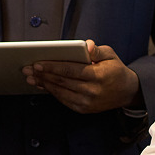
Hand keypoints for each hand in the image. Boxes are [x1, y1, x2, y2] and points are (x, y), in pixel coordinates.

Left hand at [23, 39, 140, 113]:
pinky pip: (64, 100)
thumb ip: (97, 49)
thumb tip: (86, 45)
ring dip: (44, 84)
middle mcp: (92, 91)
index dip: (52, 67)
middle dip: (43, 75)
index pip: (71, 70)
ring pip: (60, 92)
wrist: (127, 92)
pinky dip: (52, 92)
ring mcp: (87, 102)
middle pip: (62, 82)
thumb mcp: (110, 55)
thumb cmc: (115, 70)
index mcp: (98, 76)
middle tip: (27, 69)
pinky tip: (43, 85)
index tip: (38, 63)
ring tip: (31, 77)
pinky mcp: (84, 109)